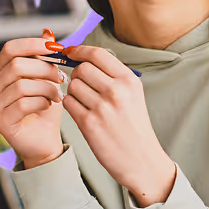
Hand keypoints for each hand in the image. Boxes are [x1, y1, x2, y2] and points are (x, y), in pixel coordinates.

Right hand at [0, 29, 65, 168]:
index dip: (34, 44)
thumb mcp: (49, 78)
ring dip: (47, 88)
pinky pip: (23, 104)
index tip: (58, 47)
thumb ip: (45, 57)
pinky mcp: (1, 122)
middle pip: (17, 65)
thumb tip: (48, 32)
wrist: (46, 139)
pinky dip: (42, 102)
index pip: (10, 48)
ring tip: (59, 95)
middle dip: (46, 69)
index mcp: (1, 72)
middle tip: (63, 78)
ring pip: (21, 85)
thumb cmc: (47, 107)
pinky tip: (49, 105)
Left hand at [61, 45, 175, 205]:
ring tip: (86, 102)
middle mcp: (117, 91)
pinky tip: (82, 112)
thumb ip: (112, 76)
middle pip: (82, 68)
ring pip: (72, 85)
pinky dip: (70, 105)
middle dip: (77, 74)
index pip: (97, 54)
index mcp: (129, 81)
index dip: (79, 50)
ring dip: (73, 91)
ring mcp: (103, 107)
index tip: (71, 52)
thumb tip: (83, 58)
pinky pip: (68, 103)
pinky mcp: (89, 124)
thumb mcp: (133, 95)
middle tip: (83, 85)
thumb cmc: (134, 126)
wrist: (141, 158)